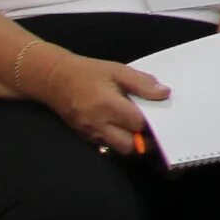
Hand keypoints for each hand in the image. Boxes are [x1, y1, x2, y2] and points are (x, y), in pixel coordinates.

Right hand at [29, 50, 170, 150]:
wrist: (55, 79)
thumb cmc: (89, 72)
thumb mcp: (118, 70)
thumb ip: (142, 83)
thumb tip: (164, 93)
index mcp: (108, 105)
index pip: (138, 123)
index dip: (153, 121)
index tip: (161, 114)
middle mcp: (98, 123)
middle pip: (129, 145)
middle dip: (143, 140)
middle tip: (152, 127)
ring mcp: (90, 133)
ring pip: (118, 149)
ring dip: (131, 142)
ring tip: (138, 129)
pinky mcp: (85, 137)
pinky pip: (106, 146)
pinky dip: (118, 141)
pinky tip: (122, 128)